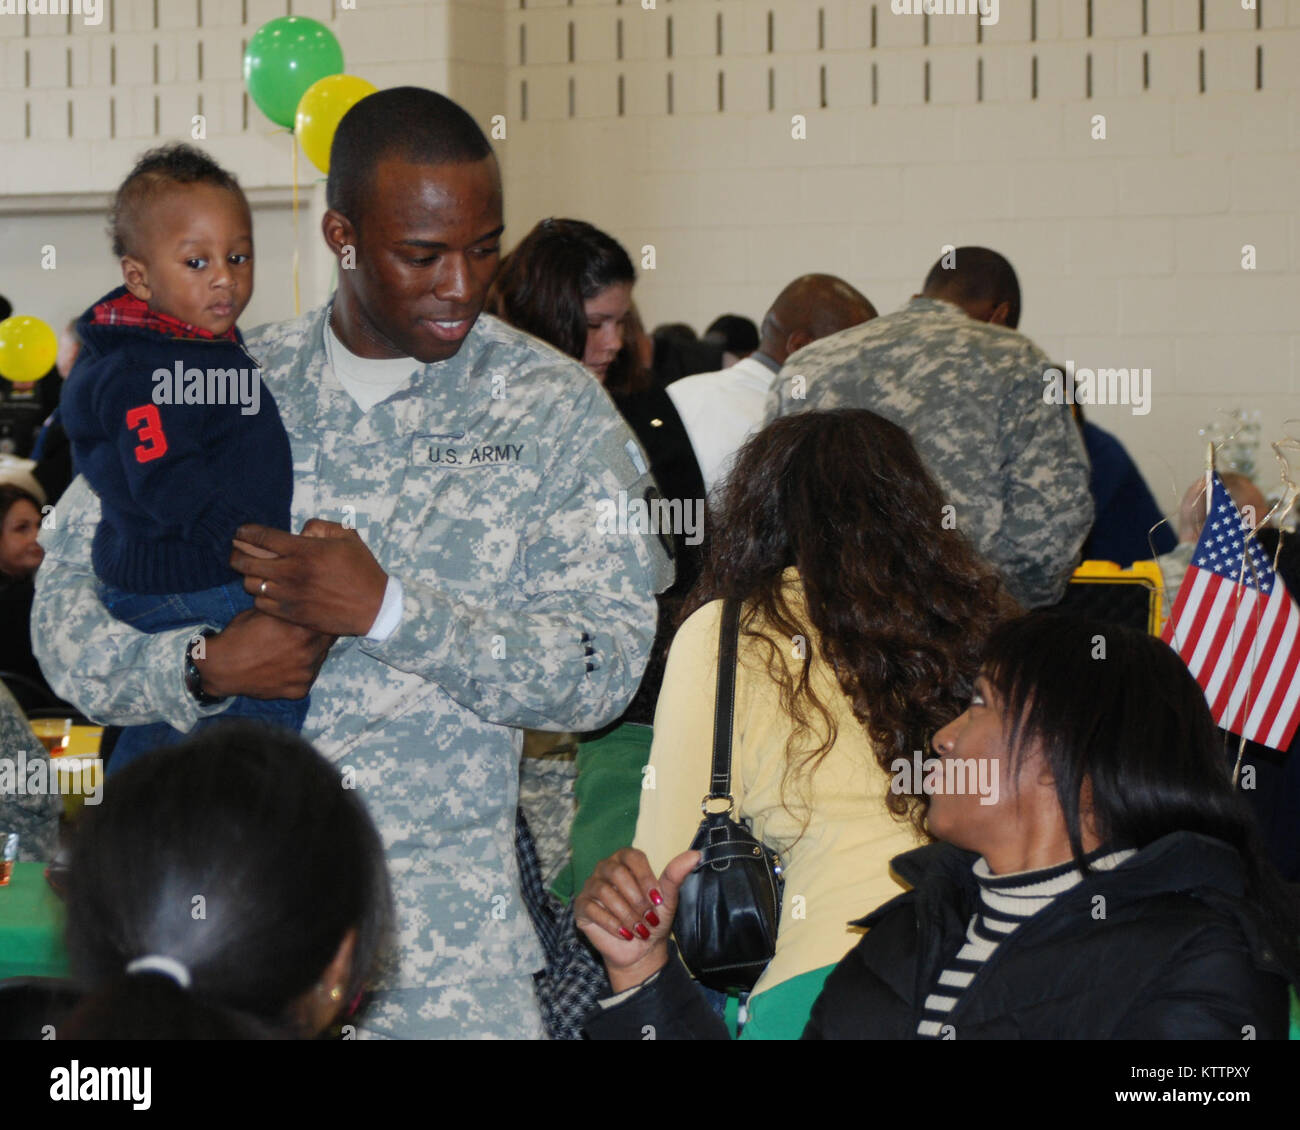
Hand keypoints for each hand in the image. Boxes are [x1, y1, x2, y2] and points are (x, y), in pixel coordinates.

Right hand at [194, 608, 334, 699]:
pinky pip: (308, 678)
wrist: (222, 668)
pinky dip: (299, 672)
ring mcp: (306, 673)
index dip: (322, 618)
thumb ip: (290, 610)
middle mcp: (310, 651)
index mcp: (303, 629)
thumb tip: (307, 602)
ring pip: (320, 659)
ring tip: (290, 651)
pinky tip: (283, 667)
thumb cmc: (240, 635)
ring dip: (311, 654)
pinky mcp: (300, 690)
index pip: (327, 621)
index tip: (317, 617)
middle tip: (303, 634)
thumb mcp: (265, 613)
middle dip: (319, 636)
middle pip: (327, 640)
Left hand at [230, 519, 387, 636]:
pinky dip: (259, 596)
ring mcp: (289, 595)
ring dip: (248, 575)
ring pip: (250, 584)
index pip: (261, 536)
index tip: (241, 532)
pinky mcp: (291, 614)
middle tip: (237, 551)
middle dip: (236, 553)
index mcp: (304, 550)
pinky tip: (266, 591)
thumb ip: (320, 526)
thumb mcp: (347, 536)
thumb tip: (299, 531)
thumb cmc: (362, 568)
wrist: (373, 606)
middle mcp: (291, 572)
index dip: (245, 532)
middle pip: (246, 561)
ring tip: (254, 572)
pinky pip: (260, 604)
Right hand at [574, 847, 699, 993]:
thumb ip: (676, 875)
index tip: (657, 901)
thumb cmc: (654, 919)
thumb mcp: (667, 898)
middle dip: (636, 899)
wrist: (641, 951)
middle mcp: (605, 868)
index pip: (632, 857)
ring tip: (639, 930)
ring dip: (625, 914)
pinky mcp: (581, 906)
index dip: (645, 879)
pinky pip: (592, 909)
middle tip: (648, 919)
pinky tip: (624, 934)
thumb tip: (695, 854)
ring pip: (604, 891)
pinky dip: (612, 924)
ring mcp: (591, 886)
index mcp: (626, 859)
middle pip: (617, 873)